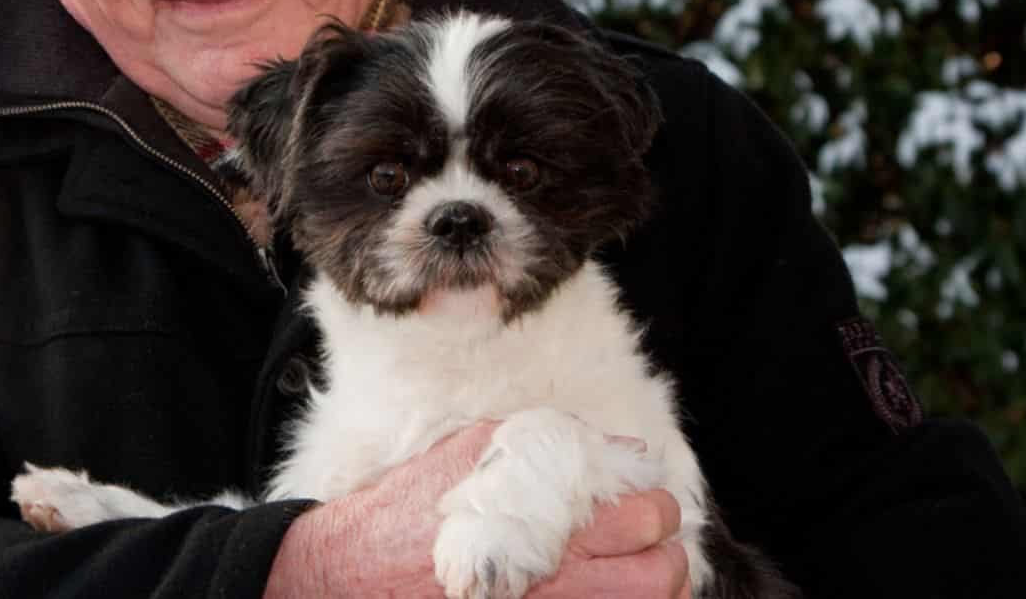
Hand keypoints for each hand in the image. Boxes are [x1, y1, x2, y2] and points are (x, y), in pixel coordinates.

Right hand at [263, 420, 690, 598]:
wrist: (359, 575)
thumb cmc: (414, 510)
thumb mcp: (473, 452)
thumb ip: (544, 442)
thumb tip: (608, 444)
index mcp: (550, 522)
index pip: (649, 514)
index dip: (655, 502)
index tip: (640, 498)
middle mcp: (562, 580)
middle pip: (664, 571)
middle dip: (666, 549)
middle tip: (648, 539)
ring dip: (654, 587)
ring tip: (634, 572)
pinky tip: (601, 592)